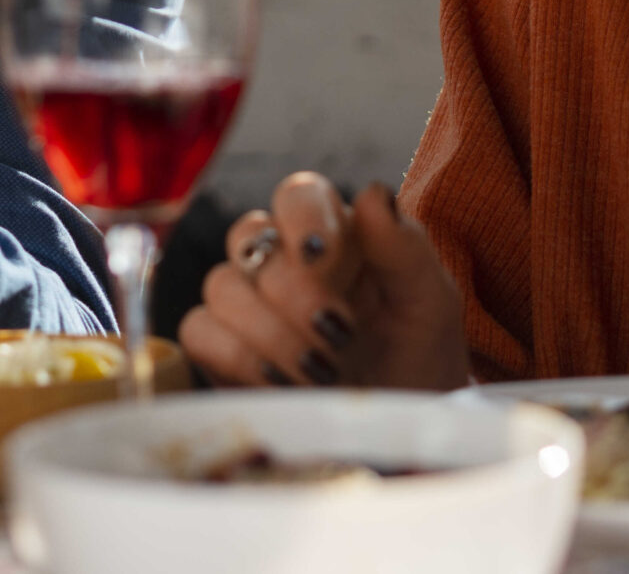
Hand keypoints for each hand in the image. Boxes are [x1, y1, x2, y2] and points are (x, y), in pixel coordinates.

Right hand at [179, 173, 468, 390]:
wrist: (400, 438)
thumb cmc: (419, 360)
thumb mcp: (429, 306)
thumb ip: (405, 248)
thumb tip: (372, 192)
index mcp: (334, 235)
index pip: (297, 195)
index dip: (301, 217)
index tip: (319, 256)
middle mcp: (281, 261)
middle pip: (250, 238)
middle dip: (295, 292)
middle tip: (339, 336)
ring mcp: (246, 305)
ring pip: (222, 285)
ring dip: (272, 331)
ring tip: (321, 372)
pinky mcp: (220, 351)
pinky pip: (199, 331)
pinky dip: (238, 357)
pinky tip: (281, 384)